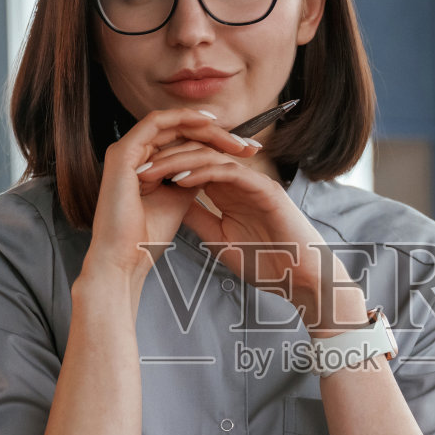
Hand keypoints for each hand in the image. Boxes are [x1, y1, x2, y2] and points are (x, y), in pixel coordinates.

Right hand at [87, 108, 260, 282]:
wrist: (124, 258)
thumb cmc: (146, 238)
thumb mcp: (178, 201)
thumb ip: (191, 180)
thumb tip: (212, 167)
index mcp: (142, 166)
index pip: (180, 143)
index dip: (211, 144)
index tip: (243, 153)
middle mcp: (132, 155)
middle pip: (177, 130)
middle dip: (214, 133)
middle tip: (245, 144)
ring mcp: (125, 151)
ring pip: (169, 123)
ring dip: (203, 125)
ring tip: (232, 136)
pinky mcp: (122, 152)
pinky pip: (156, 122)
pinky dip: (182, 118)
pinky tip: (207, 123)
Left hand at [132, 134, 367, 332]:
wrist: (300, 278)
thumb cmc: (266, 262)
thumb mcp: (218, 239)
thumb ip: (197, 218)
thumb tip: (166, 205)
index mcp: (227, 190)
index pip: (191, 169)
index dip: (163, 171)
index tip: (135, 182)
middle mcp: (239, 180)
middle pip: (197, 156)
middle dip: (164, 160)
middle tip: (135, 169)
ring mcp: (253, 180)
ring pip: (209, 157)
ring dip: (177, 162)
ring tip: (151, 171)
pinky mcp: (264, 187)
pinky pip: (228, 171)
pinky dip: (202, 172)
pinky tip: (180, 180)